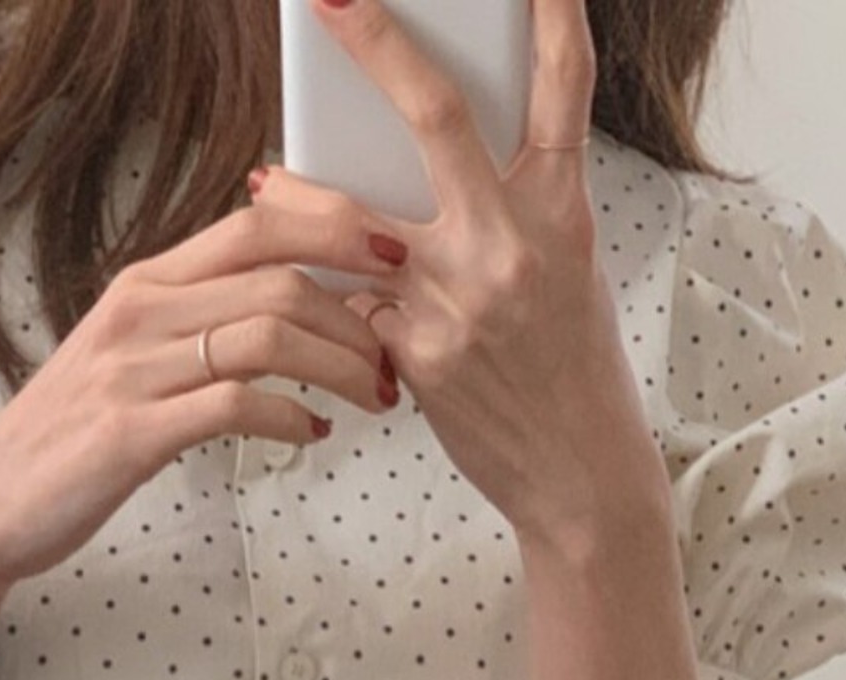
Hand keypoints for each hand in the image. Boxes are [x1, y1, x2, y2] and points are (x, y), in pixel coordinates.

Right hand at [0, 196, 409, 596]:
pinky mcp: (131, 431)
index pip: (256, 224)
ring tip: (370, 397)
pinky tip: (309, 434)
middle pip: (278, 275)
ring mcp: (132, 370)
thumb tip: (289, 307)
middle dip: (358, 315)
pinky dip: (290, 417)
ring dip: (339, 365)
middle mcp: (139, 311)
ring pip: (268, 333)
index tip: (392, 258)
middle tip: (393, 356)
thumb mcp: (131, 357)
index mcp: (144, 284)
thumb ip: (198, 322)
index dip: (337, 229)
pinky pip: (236, 403)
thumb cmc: (72, 435)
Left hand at [250, 0, 671, 546]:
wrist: (580, 469)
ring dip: (298, 190)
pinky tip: (312, 308)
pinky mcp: (419, 354)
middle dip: (377, 42)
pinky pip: (350, 305)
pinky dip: (329, 297)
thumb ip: (503, 219)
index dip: (547, 14)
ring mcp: (462, 297)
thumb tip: (414, 183)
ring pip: (354, 219)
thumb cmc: (572, 372)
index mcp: (562, 211)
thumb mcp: (563, 276)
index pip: (562, 88)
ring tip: (266, 178)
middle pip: (436, 117)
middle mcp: (514, 242)